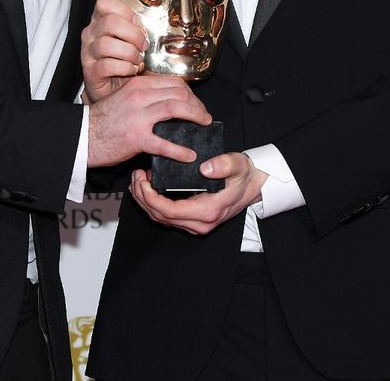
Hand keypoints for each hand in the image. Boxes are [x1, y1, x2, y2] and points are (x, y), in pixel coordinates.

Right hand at [81, 0, 146, 103]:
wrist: (112, 89)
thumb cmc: (122, 61)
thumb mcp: (128, 40)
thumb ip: (134, 29)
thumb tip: (147, 28)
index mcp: (100, 21)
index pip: (104, 3)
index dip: (125, 10)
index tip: (138, 23)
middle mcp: (91, 34)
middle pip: (110, 22)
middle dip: (133, 34)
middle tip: (143, 45)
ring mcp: (88, 53)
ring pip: (107, 44)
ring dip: (129, 52)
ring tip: (137, 59)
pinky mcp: (90, 72)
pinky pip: (107, 66)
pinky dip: (124, 67)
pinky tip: (131, 69)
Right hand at [87, 75, 211, 167]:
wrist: (82, 136)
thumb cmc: (102, 120)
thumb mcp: (123, 98)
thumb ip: (144, 96)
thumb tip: (167, 101)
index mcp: (138, 85)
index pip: (174, 82)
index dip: (190, 93)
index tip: (196, 103)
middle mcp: (140, 96)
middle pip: (180, 93)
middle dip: (197, 104)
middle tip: (204, 116)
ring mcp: (139, 117)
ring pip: (177, 109)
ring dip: (196, 116)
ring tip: (204, 125)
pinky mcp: (137, 138)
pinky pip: (165, 143)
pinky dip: (180, 150)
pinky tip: (189, 155)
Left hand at [130, 153, 267, 234]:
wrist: (253, 186)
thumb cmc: (243, 175)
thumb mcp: (237, 165)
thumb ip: (224, 165)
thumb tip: (205, 168)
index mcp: (207, 211)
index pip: (169, 211)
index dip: (151, 198)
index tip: (143, 181)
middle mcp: (200, 223)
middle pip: (160, 217)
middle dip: (143, 198)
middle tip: (136, 177)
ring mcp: (196, 224)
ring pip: (161, 219)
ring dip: (145, 202)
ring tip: (138, 181)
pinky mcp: (193, 220)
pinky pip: (167, 217)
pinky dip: (153, 204)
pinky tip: (148, 188)